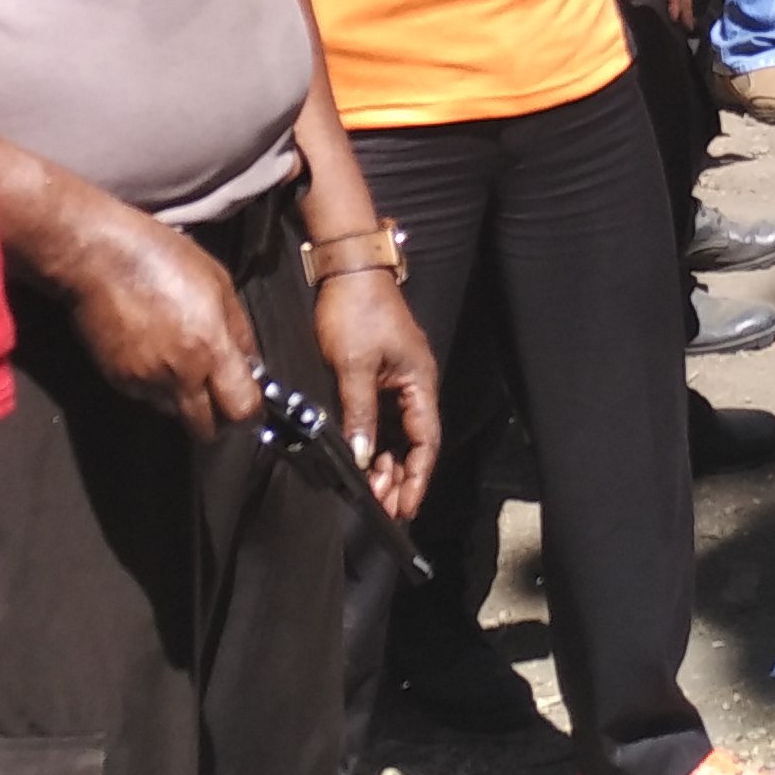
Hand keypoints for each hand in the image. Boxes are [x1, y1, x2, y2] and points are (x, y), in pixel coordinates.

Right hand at [50, 197, 263, 438]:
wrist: (97, 257)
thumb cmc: (161, 256)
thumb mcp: (218, 281)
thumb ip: (239, 330)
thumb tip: (251, 365)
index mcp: (210, 347)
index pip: (242, 409)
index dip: (250, 411)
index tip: (248, 401)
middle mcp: (179, 374)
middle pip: (206, 429)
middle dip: (216, 418)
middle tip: (216, 394)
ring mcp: (145, 381)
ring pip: (174, 413)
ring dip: (183, 400)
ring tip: (177, 362)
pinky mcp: (118, 381)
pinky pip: (146, 397)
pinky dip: (154, 385)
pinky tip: (151, 352)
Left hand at [312, 264, 441, 520]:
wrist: (348, 268)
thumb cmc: (356, 309)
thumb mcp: (353, 364)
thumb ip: (359, 412)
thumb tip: (361, 456)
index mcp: (420, 382)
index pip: (426, 441)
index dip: (417, 477)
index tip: (403, 506)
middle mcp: (414, 385)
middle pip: (414, 444)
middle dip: (400, 477)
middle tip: (382, 506)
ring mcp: (398, 381)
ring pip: (398, 435)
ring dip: (386, 463)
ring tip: (370, 490)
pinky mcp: (380, 375)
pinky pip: (383, 419)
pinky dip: (374, 442)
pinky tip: (363, 459)